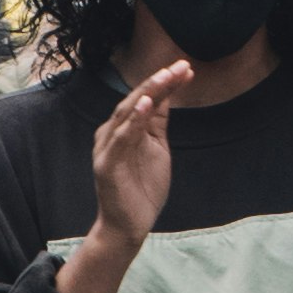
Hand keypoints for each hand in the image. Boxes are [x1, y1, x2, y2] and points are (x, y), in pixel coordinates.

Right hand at [88, 56, 191, 256]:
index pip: (146, 99)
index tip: (186, 68)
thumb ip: (156, 122)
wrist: (128, 226)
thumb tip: (166, 94)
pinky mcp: (106, 164)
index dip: (165, 83)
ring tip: (164, 77)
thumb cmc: (142, 187)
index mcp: (124, 128)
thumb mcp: (156, 147)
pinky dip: (132, 121)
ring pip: (127, 114)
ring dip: (146, 94)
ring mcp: (107, 148)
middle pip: (136, 100)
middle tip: (178, 66)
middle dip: (158, 82)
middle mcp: (112, 133)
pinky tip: (144, 105)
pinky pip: (120, 138)